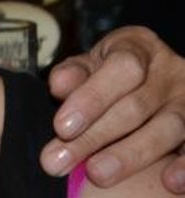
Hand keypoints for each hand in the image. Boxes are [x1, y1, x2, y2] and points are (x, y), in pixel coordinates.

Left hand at [39, 26, 184, 192]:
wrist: (150, 84)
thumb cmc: (110, 76)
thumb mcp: (89, 66)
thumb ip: (73, 74)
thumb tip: (59, 85)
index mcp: (137, 47)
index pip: (121, 68)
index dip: (92, 97)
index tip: (61, 127)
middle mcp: (170, 72)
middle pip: (135, 105)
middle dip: (94, 136)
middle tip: (59, 160)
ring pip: (168, 128)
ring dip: (130, 155)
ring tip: (98, 174)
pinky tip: (169, 182)